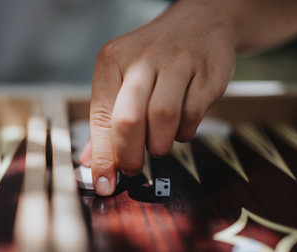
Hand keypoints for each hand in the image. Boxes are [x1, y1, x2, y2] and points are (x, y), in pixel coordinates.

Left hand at [88, 0, 236, 195]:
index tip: (104, 185)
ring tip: (157, 147)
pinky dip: (184, 133)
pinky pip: (192, 115)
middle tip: (132, 169)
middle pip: (128, 119)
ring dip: (158, 145)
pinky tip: (178, 129)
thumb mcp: (121, 75)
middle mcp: (142, 58)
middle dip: (129, 155)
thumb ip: (105, 118)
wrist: (201, 21)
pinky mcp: (207, 73)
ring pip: (162, 117)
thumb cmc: (154, 55)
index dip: (102, 157)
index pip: (100, 116)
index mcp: (112, 60)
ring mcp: (177, 62)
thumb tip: (89, 161)